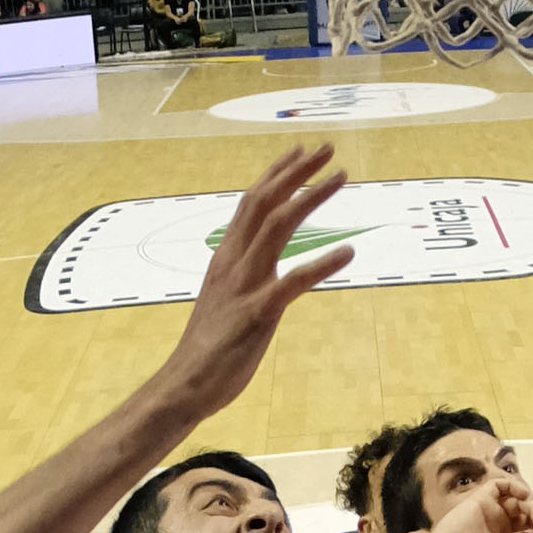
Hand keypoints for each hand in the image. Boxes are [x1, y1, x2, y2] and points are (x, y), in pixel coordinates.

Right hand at [156, 143, 352, 417]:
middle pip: (264, 203)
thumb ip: (240, 276)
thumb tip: (260, 264)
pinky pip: (292, 282)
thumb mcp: (223, 300)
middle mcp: (233, 263)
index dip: (276, 174)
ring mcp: (244, 286)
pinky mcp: (257, 314)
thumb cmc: (207, 349)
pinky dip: (321, 264)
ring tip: (340, 177)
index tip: (299, 152)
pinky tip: (349, 252)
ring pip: (277, 228)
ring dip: (310, 198)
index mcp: (226, 258)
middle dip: (296, 171)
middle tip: (326, 148)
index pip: (250, 203)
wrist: (184, 385)